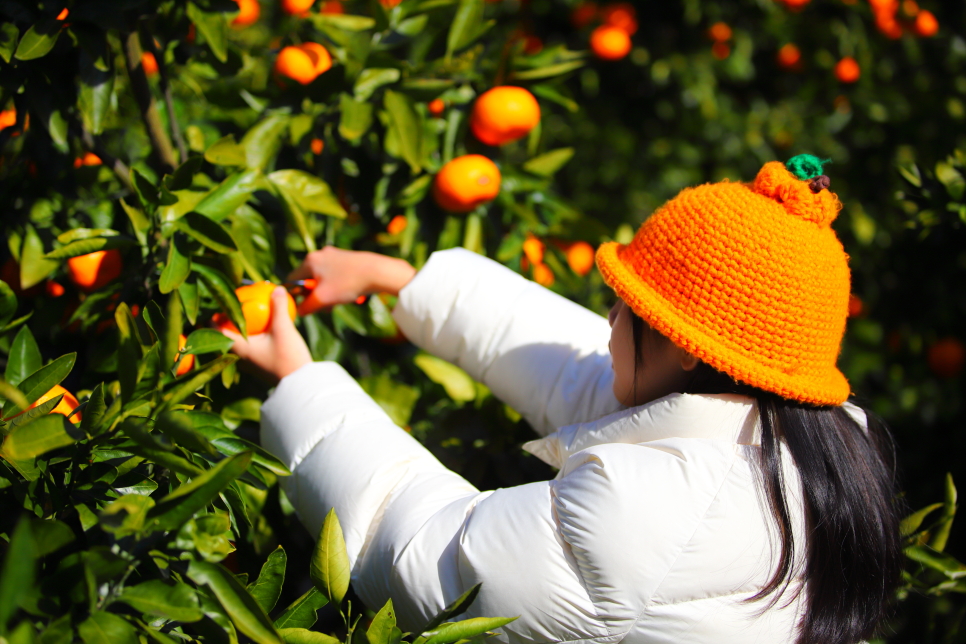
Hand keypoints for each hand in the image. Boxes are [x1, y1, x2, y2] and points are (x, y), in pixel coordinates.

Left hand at [222, 287, 312, 383]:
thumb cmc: (288, 357)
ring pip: (237, 343)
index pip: (216, 331)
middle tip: (234, 306)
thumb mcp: (284, 329)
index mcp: (238, 349)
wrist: (301, 384)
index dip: (213, 316)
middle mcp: (239, 357)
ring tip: (248, 316)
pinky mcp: (259, 366)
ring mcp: (248, 364)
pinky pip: (248, 348)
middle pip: (225, 336)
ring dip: (240, 330)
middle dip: (227, 321)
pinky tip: (263, 329)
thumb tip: (277, 288)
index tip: (220, 303)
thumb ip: (279, 307)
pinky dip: (251, 337)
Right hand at [288, 246, 416, 315]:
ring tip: (337, 303)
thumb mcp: (323, 299)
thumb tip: (299, 311)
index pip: (292, 279)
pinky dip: (337, 288)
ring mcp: (334, 255)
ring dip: (327, 294)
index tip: (305, 306)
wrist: (377, 272)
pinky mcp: (346, 259)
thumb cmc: (348, 283)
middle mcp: (320, 254)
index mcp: (310, 260)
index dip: (296, 295)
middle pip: (308, 279)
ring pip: (323, 280)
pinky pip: (335, 276)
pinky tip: (347, 296)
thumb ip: (306, 307)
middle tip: (325, 308)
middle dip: (315, 296)